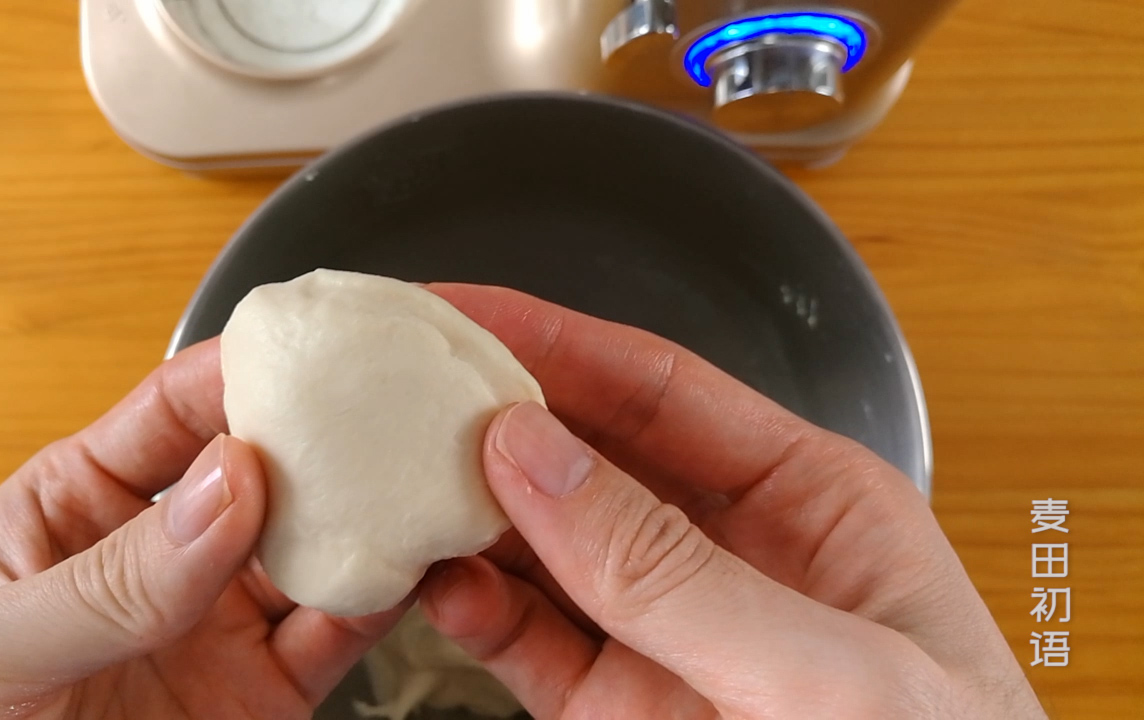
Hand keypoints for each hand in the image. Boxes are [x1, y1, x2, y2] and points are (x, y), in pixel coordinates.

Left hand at [0, 340, 407, 718]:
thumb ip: (108, 575)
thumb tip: (225, 483)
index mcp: (85, 501)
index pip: (176, 411)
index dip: (243, 372)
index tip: (308, 353)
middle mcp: (169, 550)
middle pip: (267, 468)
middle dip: (327, 432)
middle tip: (385, 407)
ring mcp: (222, 619)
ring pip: (318, 545)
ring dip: (367, 510)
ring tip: (414, 480)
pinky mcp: (267, 691)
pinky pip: (339, 632)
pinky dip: (381, 598)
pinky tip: (406, 569)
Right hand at [419, 284, 1046, 719]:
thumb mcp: (826, 670)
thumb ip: (674, 569)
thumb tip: (536, 456)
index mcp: (806, 499)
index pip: (659, 388)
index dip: (554, 339)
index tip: (458, 309)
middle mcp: (723, 552)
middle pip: (585, 454)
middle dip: (491, 415)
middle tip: (396, 386)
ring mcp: (662, 631)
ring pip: (540, 544)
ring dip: (466, 510)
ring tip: (393, 479)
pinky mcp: (613, 708)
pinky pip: (526, 639)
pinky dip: (472, 607)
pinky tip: (435, 582)